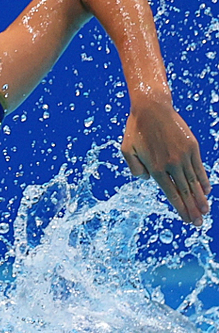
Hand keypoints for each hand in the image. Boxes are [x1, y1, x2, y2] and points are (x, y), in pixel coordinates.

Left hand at [121, 102, 209, 224]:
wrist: (152, 108)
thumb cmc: (135, 130)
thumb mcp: (126, 150)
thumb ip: (135, 169)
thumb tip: (148, 180)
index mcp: (155, 168)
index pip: (171, 194)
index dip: (180, 208)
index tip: (186, 220)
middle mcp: (171, 164)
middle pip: (185, 192)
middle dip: (192, 210)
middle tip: (198, 224)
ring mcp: (184, 156)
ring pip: (194, 182)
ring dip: (200, 199)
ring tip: (205, 212)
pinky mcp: (192, 147)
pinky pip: (199, 168)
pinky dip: (204, 180)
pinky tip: (206, 191)